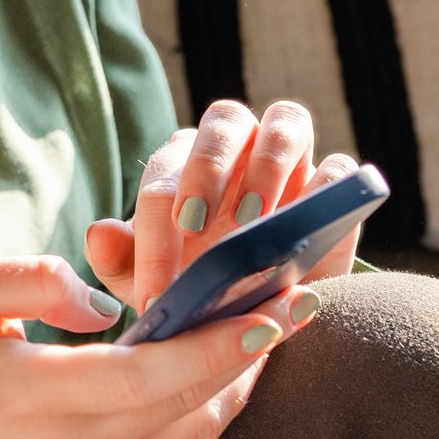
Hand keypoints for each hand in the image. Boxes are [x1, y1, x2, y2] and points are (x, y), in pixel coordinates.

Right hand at [0, 254, 311, 438]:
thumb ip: (27, 279)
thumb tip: (103, 300)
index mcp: (33, 398)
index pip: (147, 376)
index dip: (217, 344)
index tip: (272, 308)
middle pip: (186, 404)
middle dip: (250, 352)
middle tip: (297, 301)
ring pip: (193, 435)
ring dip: (238, 383)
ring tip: (270, 328)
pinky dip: (203, 411)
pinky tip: (220, 369)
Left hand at [85, 99, 365, 314]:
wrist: (254, 319)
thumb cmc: (195, 292)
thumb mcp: (154, 288)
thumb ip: (121, 261)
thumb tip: (99, 233)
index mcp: (183, 163)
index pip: (165, 175)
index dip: (155, 230)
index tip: (158, 287)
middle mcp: (237, 146)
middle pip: (225, 119)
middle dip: (208, 168)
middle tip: (196, 227)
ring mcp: (291, 159)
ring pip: (287, 121)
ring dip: (269, 165)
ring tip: (254, 222)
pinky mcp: (334, 187)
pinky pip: (339, 167)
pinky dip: (327, 188)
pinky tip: (308, 225)